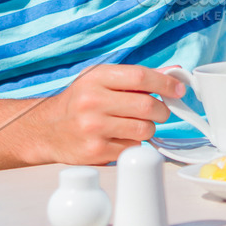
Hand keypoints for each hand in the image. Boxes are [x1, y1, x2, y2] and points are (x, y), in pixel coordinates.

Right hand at [26, 64, 184, 164]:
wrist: (47, 129)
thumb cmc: (79, 101)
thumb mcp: (99, 79)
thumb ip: (133, 77)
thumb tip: (172, 74)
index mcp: (96, 78)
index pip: (140, 77)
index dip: (165, 83)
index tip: (179, 89)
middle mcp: (93, 101)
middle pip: (148, 106)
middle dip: (162, 110)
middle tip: (159, 111)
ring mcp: (94, 128)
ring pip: (144, 129)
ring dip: (149, 128)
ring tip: (136, 124)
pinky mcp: (96, 152)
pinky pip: (132, 148)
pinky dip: (134, 144)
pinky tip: (121, 138)